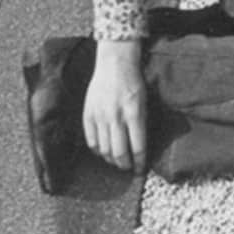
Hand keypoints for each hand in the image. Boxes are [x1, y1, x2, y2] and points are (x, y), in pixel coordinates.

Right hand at [81, 38, 147, 172]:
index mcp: (134, 114)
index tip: (141, 170)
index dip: (140, 163)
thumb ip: (142, 125)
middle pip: (119, 153)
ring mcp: (100, 116)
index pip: (138, 147)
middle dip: (125, 165)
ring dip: (111, 160)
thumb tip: (140, 149)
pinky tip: (103, 151)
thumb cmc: (134, 83)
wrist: (114, 64)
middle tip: (128, 168)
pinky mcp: (88, 115)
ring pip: (104, 150)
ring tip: (117, 161)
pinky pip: (91, 141)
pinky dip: (98, 150)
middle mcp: (116, 117)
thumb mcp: (145, 102)